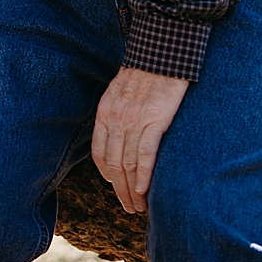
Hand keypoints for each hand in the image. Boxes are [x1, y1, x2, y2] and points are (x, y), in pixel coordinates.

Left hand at [90, 66, 189, 213]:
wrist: (161, 53)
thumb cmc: (144, 74)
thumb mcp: (120, 93)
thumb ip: (118, 115)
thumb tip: (121, 139)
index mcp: (105, 113)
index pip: (100, 153)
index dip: (107, 176)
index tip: (117, 189)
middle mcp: (115, 119)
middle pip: (113, 164)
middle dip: (120, 190)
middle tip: (130, 207)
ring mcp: (134, 120)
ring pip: (127, 164)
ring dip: (132, 189)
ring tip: (139, 206)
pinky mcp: (154, 120)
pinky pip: (145, 154)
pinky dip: (143, 175)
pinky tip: (145, 190)